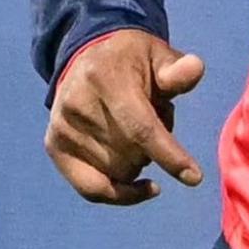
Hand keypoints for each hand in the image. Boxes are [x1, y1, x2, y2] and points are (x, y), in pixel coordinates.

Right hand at [45, 28, 206, 203]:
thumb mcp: (160, 56)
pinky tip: (141, 186)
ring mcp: (62, 129)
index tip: (194, 178)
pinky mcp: (54, 146)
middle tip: (157, 121)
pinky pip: (91, 188)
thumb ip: (180, 69)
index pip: (140, 128)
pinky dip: (120, 193)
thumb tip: (194, 69)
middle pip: (131, 155)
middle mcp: (77, 105)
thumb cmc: (134, 61)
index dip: (168, 155)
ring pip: (116, 173)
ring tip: (137, 131)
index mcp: (106, 79)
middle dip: (157, 150)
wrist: (87, 57)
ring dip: (140, 163)